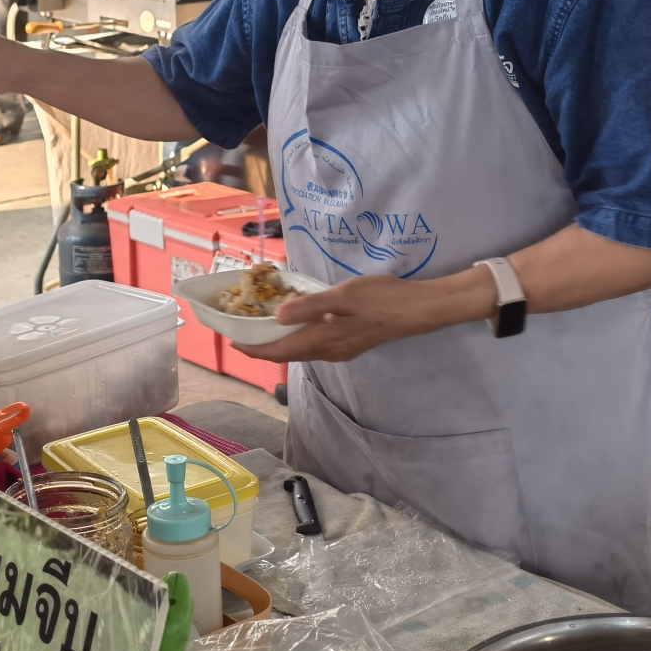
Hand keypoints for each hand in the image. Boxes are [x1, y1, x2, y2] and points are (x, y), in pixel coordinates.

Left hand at [234, 271, 487, 363]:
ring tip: (263, 326)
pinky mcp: (350, 344)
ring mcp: (341, 350)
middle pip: (287, 354)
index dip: (254, 349)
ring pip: (301, 350)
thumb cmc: (382, 299)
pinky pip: (315, 345)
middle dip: (262, 346)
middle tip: (243, 330)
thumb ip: (310, 307)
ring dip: (280, 342)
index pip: (279, 352)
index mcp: (323, 340)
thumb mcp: (343, 296)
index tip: (232, 342)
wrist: (417, 310)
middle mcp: (328, 351)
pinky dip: (298, 337)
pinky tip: (297, 322)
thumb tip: (277, 317)